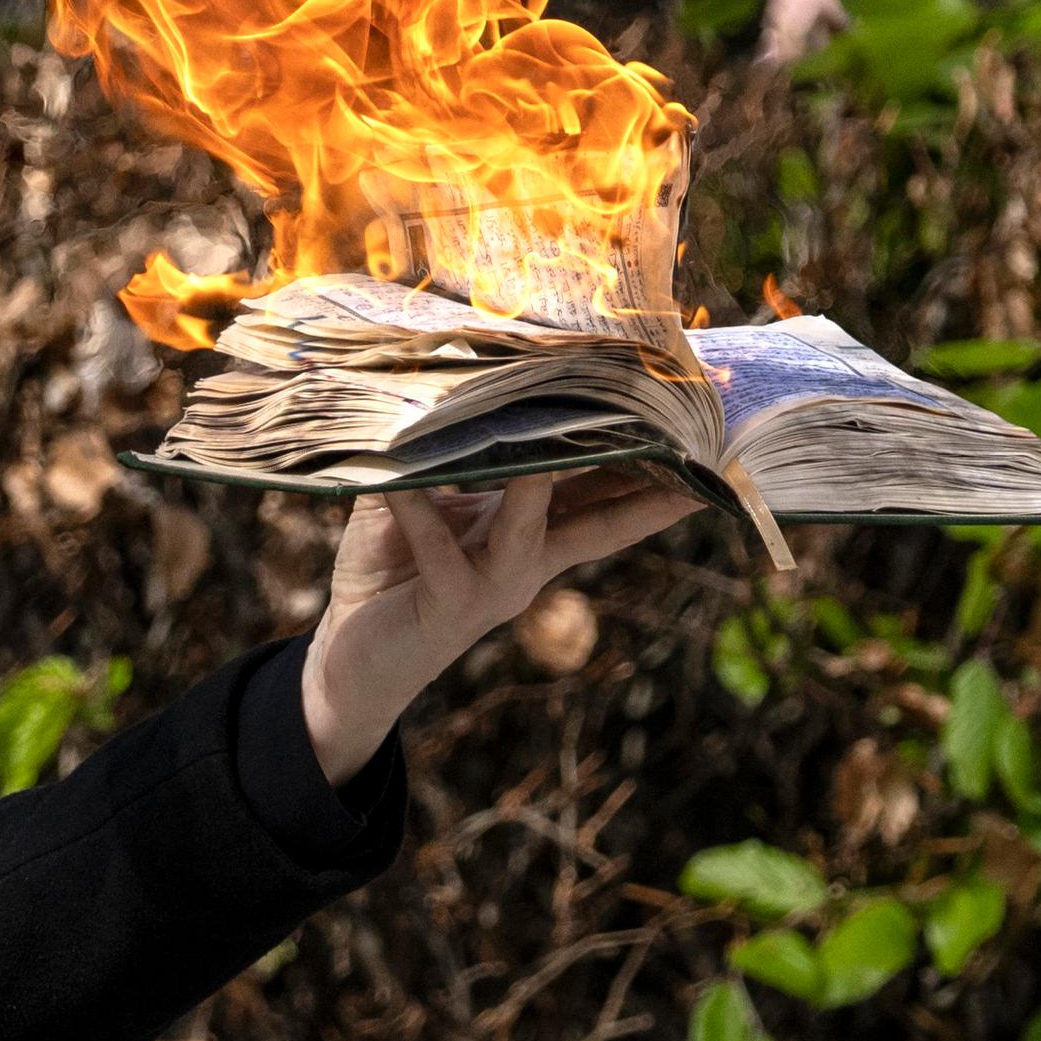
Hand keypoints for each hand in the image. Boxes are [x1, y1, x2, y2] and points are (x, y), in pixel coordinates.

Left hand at [296, 470, 698, 787]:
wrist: (354, 658)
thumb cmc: (390, 570)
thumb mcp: (422, 504)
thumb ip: (442, 455)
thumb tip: (449, 382)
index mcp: (532, 535)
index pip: (602, 495)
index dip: (647, 468)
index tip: (687, 430)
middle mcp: (527, 563)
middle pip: (599, 514)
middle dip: (644, 480)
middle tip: (686, 439)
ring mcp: (495, 585)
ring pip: (531, 525)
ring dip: (542, 479)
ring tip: (554, 432)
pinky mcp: (450, 602)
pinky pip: (437, 546)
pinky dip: (420, 510)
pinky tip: (403, 481)